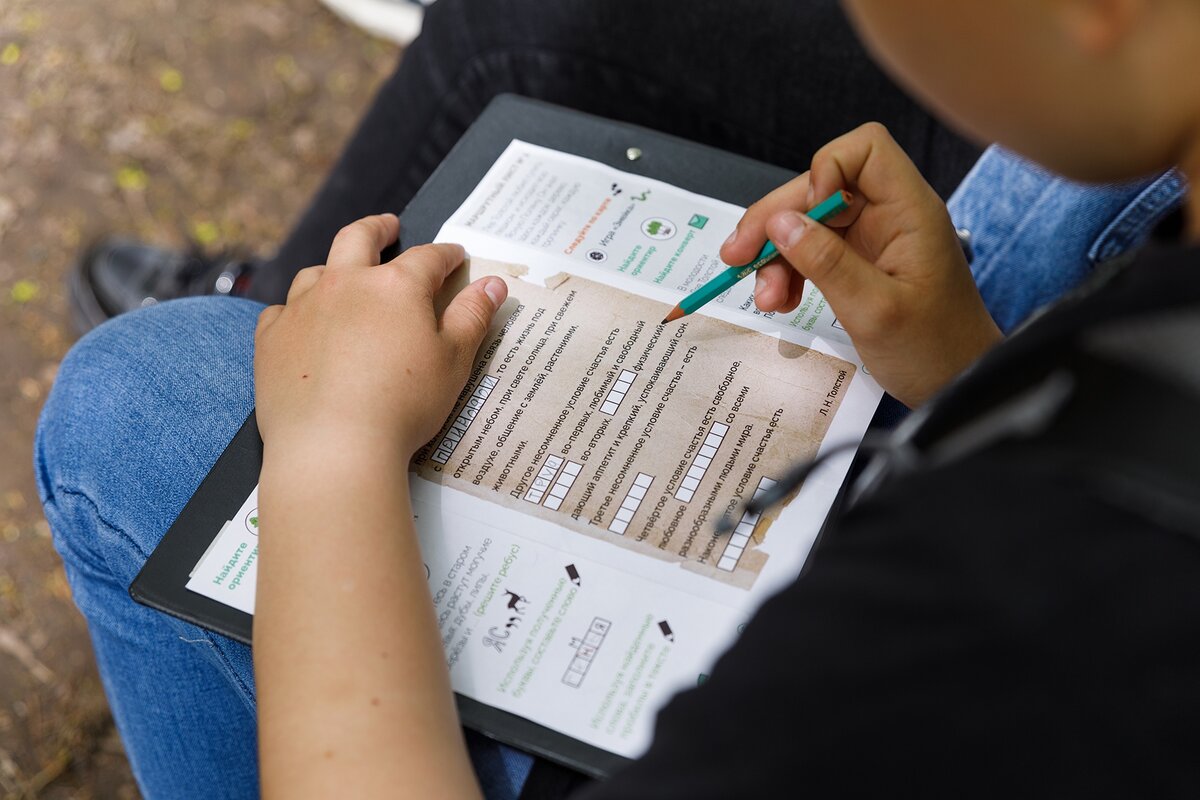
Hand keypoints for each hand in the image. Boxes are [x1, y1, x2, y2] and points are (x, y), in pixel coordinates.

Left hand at [254, 214, 507, 456]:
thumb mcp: (454, 361)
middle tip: (388, 226)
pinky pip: (282, 312)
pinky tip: (305, 327)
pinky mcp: (272, 338)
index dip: (446, 255)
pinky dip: (297, 313)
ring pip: (316, 273)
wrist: (334, 445)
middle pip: (359, 239)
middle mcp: (345, 283)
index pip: (429, 258)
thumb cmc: (403, 404)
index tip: (456, 256)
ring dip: (333, 270)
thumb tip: (494, 282)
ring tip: (342, 279)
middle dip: (377, 228)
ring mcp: (303, 308)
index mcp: (396, 286)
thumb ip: (474, 316)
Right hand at [720, 123, 1000, 407]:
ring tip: (766, 299)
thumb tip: (780, 223)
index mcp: (909, 212)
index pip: (864, 149)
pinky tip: (780, 301)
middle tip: (737, 257)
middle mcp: (890, 216)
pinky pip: (812, 252)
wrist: (957, 386)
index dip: (824, 170)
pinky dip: (789, 273)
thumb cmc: (935, 351)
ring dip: (776, 256)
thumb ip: (827, 263)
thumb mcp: (875, 310)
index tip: (802, 217)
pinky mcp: (859, 264)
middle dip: (776, 221)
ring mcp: (873, 240)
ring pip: (808, 223)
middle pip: (820, 188)